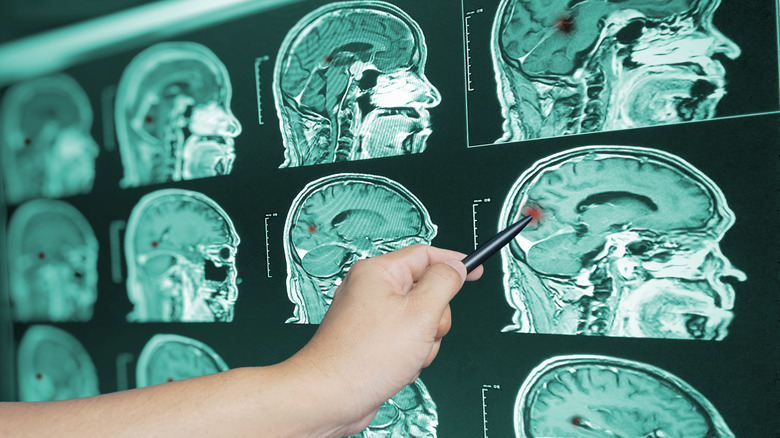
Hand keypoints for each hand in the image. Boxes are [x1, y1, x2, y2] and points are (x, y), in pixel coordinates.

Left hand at [287, 244, 482, 435]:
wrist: (331, 397)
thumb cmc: (366, 356)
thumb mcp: (420, 313)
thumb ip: (444, 284)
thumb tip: (456, 266)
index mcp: (378, 272)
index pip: (425, 255)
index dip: (453, 262)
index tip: (476, 269)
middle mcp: (371, 290)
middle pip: (426, 292)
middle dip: (435, 318)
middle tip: (424, 332)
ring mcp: (370, 318)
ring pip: (420, 322)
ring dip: (424, 343)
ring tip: (406, 356)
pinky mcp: (371, 342)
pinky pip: (406, 342)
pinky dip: (410, 356)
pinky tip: (396, 369)